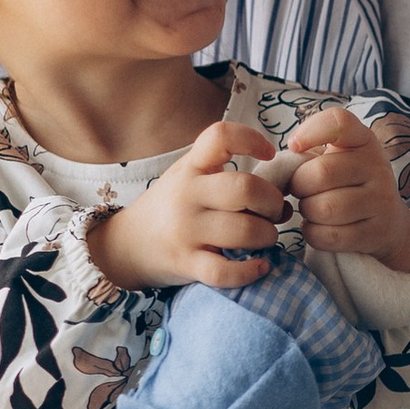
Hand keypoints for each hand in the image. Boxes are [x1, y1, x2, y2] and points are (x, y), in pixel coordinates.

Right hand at [96, 123, 284, 289]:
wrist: (126, 245)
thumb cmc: (170, 208)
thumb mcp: (188, 178)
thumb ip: (227, 177)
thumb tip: (283, 198)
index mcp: (190, 168)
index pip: (220, 137)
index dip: (251, 139)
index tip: (268, 154)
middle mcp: (187, 194)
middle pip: (246, 188)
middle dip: (273, 202)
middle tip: (274, 212)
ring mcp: (185, 230)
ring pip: (244, 231)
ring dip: (268, 236)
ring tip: (265, 238)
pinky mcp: (185, 263)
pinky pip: (225, 272)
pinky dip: (251, 271)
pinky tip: (260, 266)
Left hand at [287, 109, 409, 271]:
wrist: (387, 223)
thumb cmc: (347, 184)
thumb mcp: (335, 158)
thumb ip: (307, 155)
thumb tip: (276, 169)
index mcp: (364, 140)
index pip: (339, 123)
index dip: (310, 132)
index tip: (293, 146)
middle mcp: (378, 166)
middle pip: (321, 173)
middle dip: (298, 185)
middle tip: (300, 190)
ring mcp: (381, 201)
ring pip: (323, 208)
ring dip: (306, 211)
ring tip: (311, 208)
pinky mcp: (376, 233)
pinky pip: (328, 235)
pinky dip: (313, 233)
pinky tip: (318, 227)